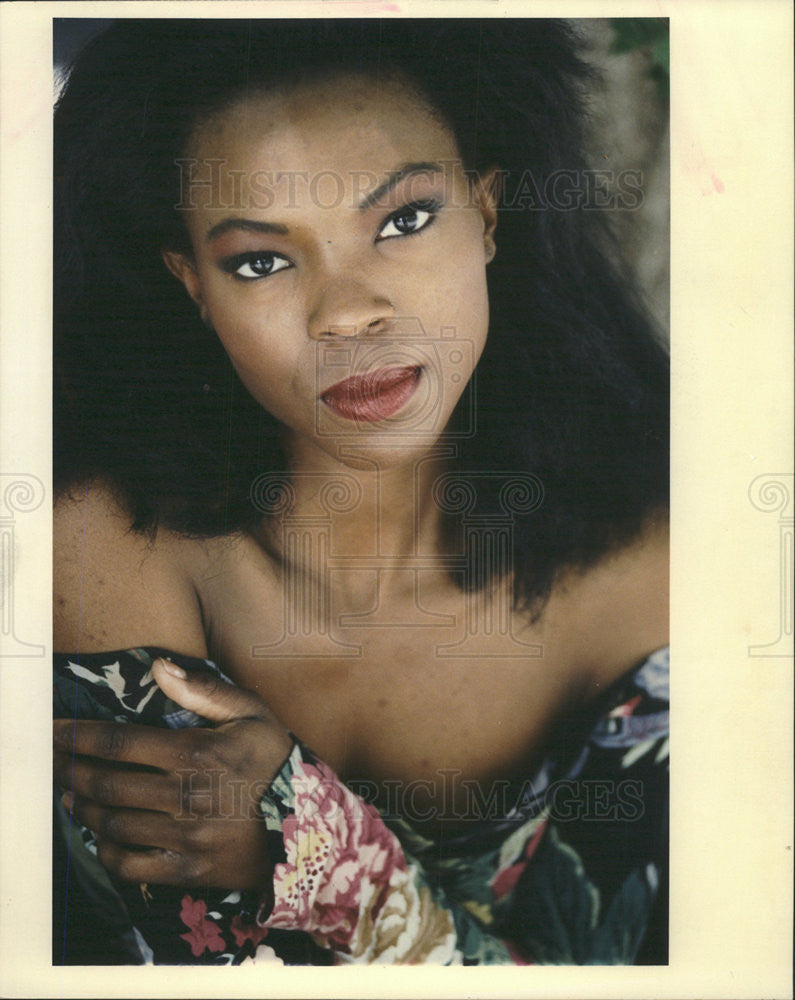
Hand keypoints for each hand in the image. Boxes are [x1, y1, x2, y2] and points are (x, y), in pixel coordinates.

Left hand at [53, 658, 293, 891]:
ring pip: (112, 824)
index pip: (120, 743)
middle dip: (71, 771)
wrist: (311, 827)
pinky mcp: (188, 870)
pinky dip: (107, 850)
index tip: (54, 731)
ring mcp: (186, 837)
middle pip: (106, 784)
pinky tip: (104, 836)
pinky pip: (130, 865)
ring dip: (84, 808)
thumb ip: (204, 691)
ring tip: (73, 796)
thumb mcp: (252, 714)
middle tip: (56, 764)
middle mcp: (186, 796)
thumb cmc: (277, 762)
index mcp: (198, 753)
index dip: (79, 736)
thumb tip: (158, 667)